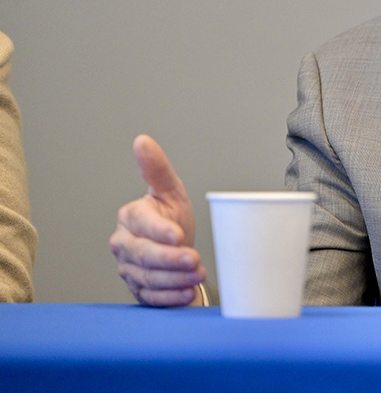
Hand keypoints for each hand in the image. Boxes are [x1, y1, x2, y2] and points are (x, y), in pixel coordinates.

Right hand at [109, 134, 204, 305]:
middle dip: (170, 259)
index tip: (178, 235)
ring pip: (148, 277)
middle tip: (195, 260)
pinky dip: (170, 297)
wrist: (176, 247)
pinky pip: (150, 297)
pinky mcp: (138, 289)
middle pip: (143, 254)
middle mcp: (124, 243)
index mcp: (130, 217)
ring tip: (198, 276)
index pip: (142, 224)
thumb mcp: (170, 190)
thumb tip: (142, 140)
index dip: (159, 230)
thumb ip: (157, 168)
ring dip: (174, 279)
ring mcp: (128, 268)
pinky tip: (188, 294)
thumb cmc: (172, 214)